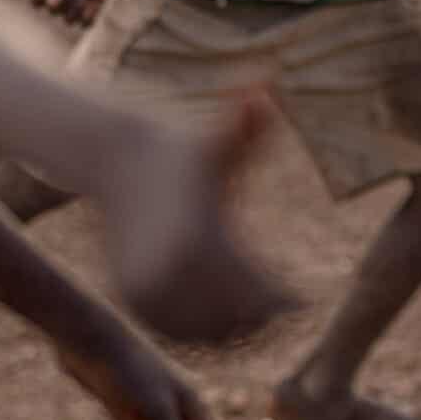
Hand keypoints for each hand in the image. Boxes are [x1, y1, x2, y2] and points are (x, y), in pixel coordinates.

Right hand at [100, 90, 298, 346]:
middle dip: (265, 320)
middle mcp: (172, 268)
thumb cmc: (181, 144)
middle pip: (236, 319)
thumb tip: (266, 84)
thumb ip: (248, 120)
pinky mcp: (131, 295)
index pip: (259, 293)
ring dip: (235, 332)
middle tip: (288, 316)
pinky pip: (176, 333)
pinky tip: (225, 323)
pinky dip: (202, 335)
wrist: (112, 153)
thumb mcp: (218, 136)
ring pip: (206, 333)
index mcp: (201, 237)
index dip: (287, 303)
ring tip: (261, 321)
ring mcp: (147, 286)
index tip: (308, 300)